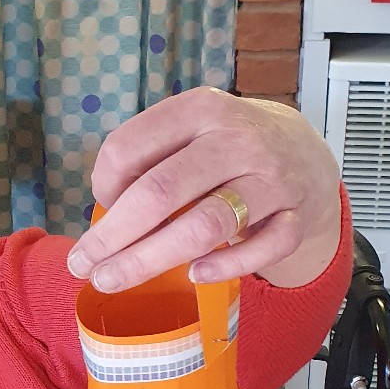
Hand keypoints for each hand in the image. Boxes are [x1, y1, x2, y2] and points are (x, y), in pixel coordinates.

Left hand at [66, 87, 341, 292]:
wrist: (306, 153)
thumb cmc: (228, 148)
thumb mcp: (191, 130)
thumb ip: (149, 158)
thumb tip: (103, 213)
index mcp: (200, 109)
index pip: (129, 146)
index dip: (102, 185)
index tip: (97, 210)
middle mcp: (236, 139)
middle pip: (161, 192)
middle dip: (112, 236)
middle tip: (83, 265)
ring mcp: (271, 178)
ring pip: (205, 226)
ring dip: (150, 259)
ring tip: (113, 279)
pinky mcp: (296, 216)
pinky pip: (260, 249)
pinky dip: (225, 267)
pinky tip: (194, 275)